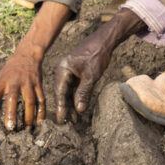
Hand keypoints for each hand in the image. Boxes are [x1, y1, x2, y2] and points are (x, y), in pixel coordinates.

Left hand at [0, 51, 44, 130]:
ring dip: (28, 115)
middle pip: (12, 97)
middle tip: (9, 128)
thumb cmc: (10, 70)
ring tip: (26, 129)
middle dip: (11, 112)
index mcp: (3, 81)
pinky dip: (41, 111)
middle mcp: (15, 81)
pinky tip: (39, 123)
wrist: (28, 54)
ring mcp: (28, 83)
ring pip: (30, 100)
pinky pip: (41, 99)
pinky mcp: (39, 84)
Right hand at [54, 8, 144, 122]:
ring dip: (71, 103)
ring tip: (75, 119)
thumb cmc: (96, 56)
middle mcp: (63, 70)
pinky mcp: (76, 72)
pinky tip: (79, 107)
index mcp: (62, 69)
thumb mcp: (91, 76)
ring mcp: (69, 70)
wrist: (104, 41)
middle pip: (62, 92)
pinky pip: (74, 87)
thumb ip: (83, 93)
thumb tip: (78, 110)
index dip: (61, 107)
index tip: (62, 120)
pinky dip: (76, 96)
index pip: (60, 91)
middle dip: (65, 107)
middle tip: (69, 123)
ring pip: (68, 90)